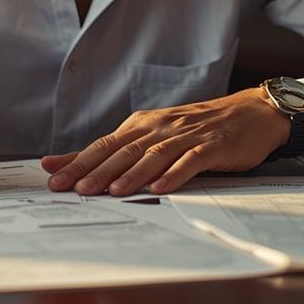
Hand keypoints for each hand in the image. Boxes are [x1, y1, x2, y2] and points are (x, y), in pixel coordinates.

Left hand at [41, 88, 303, 195]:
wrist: (251, 113)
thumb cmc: (198, 128)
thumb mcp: (156, 135)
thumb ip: (119, 151)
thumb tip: (72, 164)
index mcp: (144, 125)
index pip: (105, 144)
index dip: (78, 161)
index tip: (53, 177)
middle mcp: (161, 127)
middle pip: (124, 150)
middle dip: (96, 169)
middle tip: (73, 188)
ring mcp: (187, 136)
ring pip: (154, 155)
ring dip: (131, 174)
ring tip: (111, 191)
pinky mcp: (212, 146)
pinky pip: (191, 160)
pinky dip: (175, 173)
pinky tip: (161, 186)